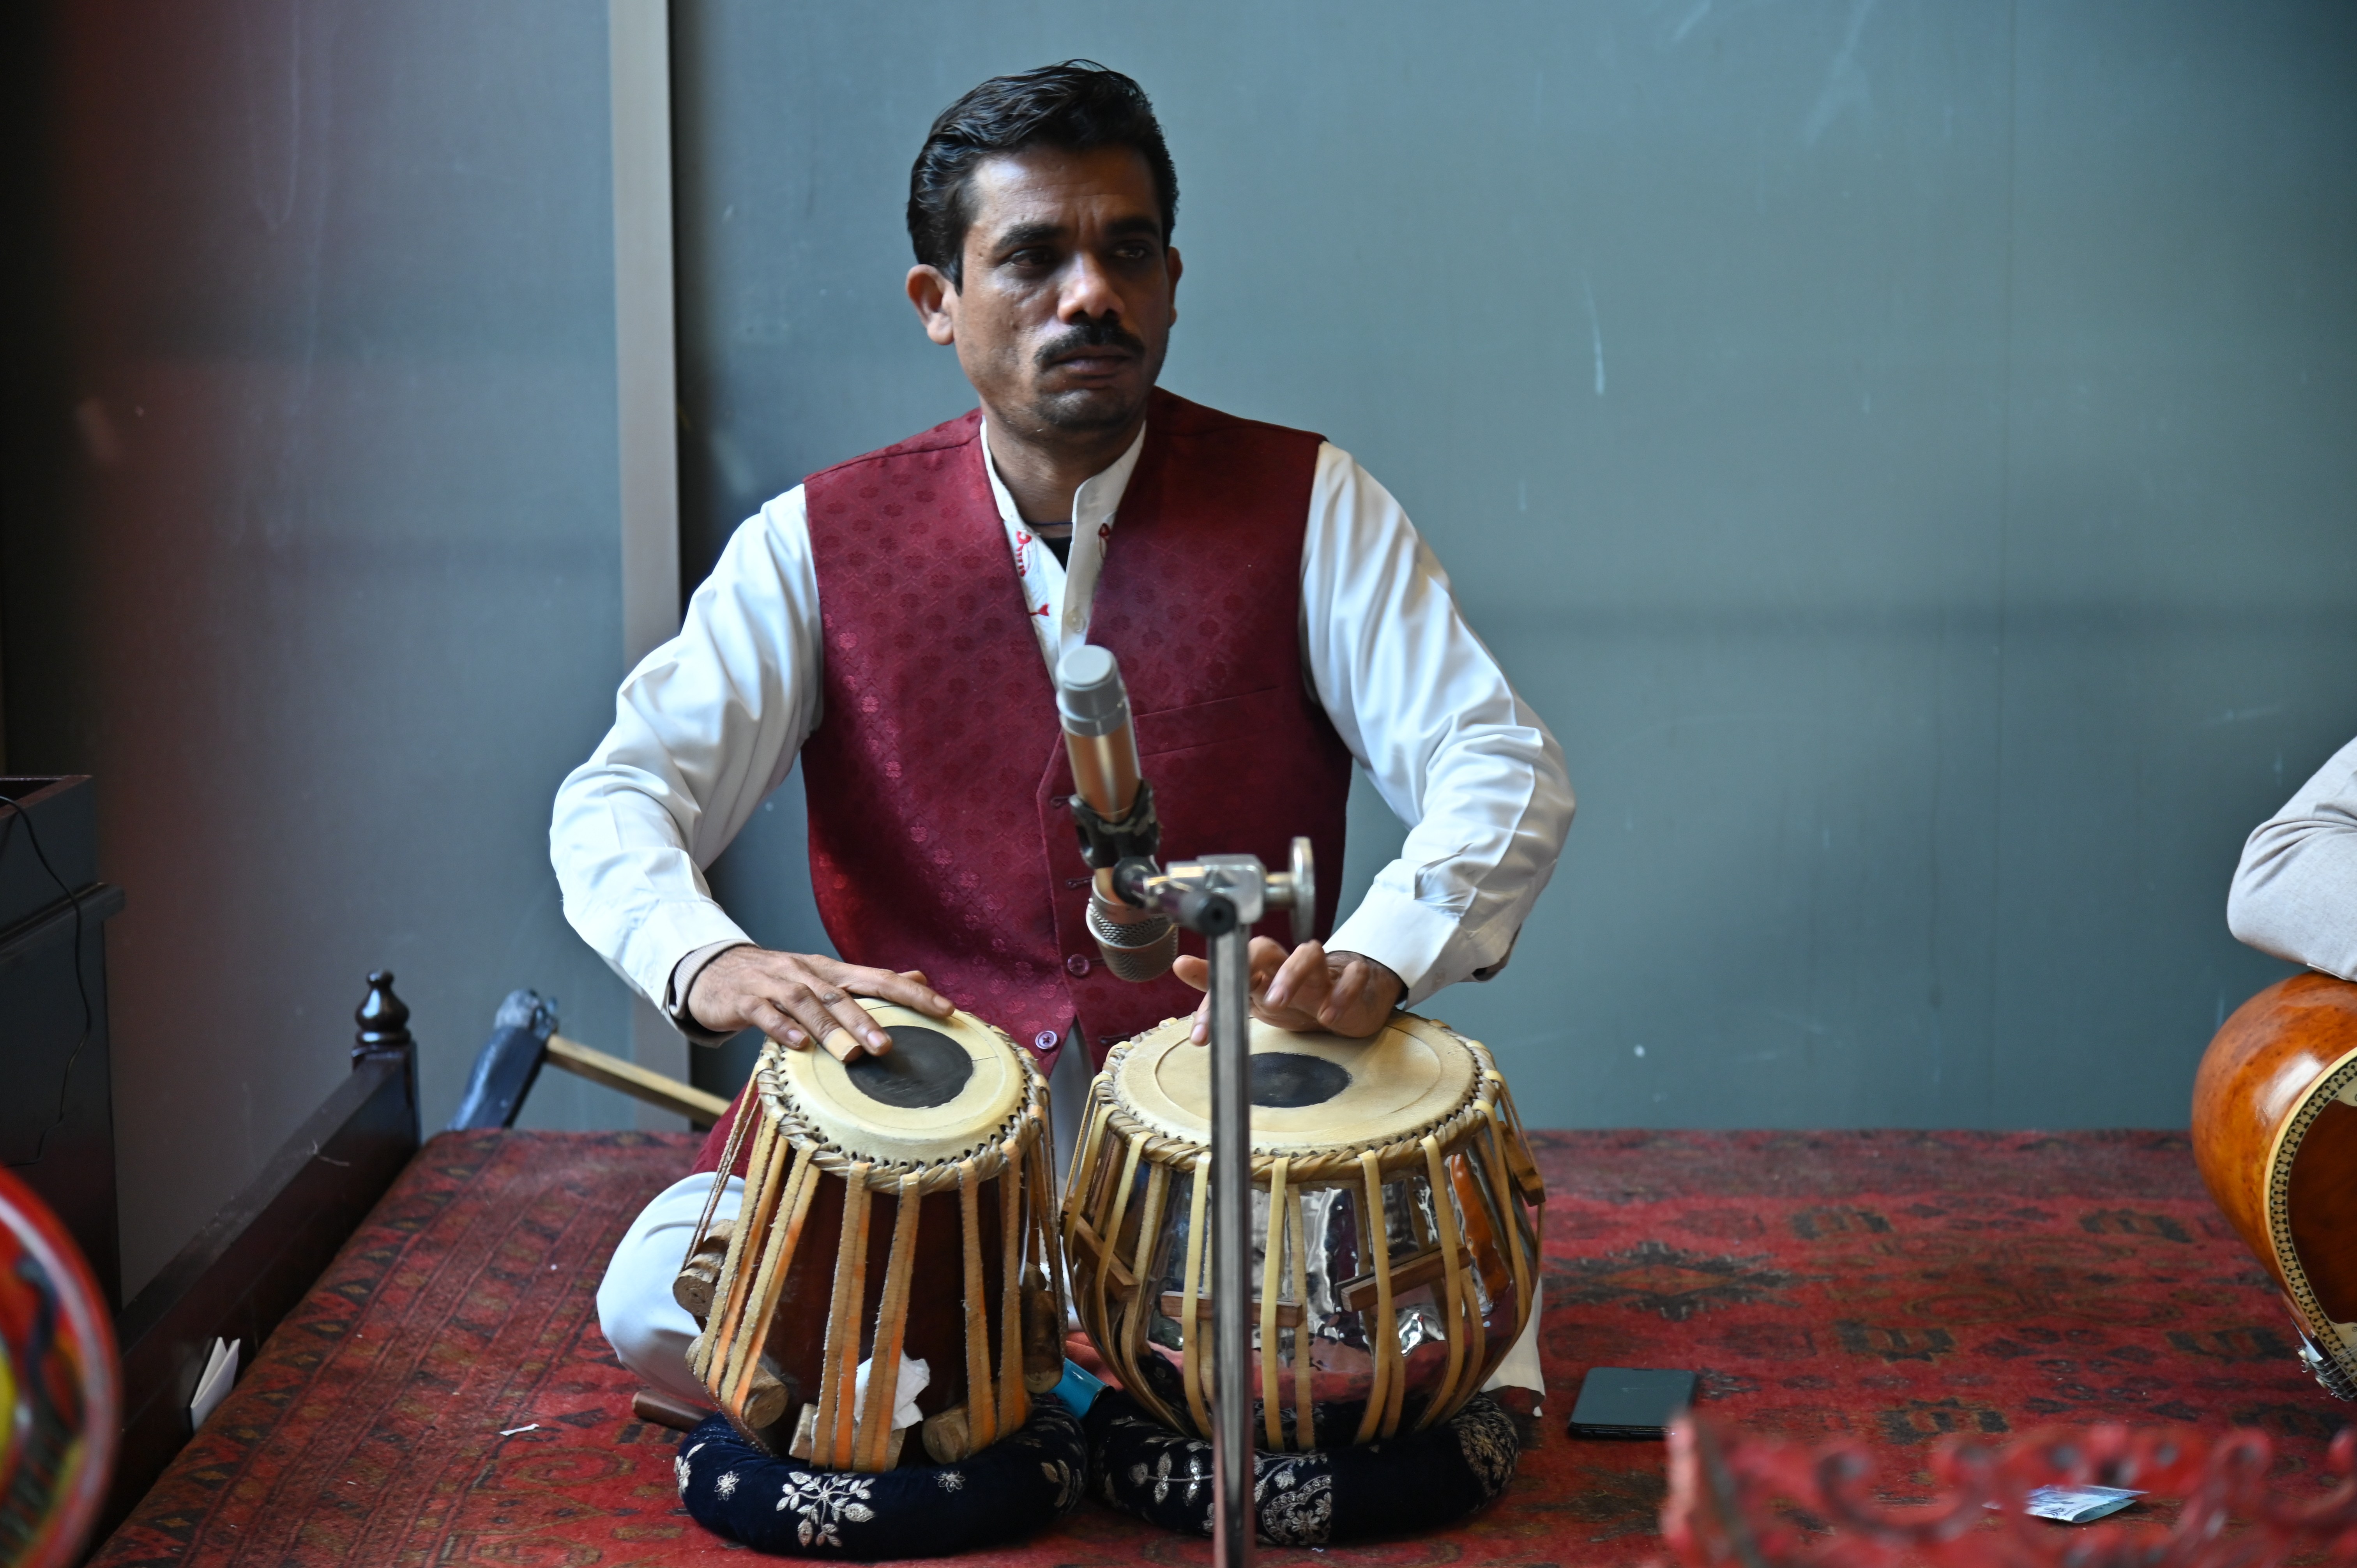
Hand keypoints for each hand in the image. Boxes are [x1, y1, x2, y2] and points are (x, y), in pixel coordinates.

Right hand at [686, 947, 953, 1061]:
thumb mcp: (825, 977)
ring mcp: (775, 984)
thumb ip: (868, 982)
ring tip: (850, 1055)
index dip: (914, 994)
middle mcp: (807, 972)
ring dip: (829, 1028)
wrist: (715, 969)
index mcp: (832, 971)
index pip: (880, 979)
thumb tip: (918, 979)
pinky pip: (764, 1012)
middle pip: (842, 994)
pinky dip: (781, 1027)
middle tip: (890, 1048)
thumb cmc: (779, 981)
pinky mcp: (745, 999)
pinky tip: (797, 1045)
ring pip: (805, 1003)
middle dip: (867, 1020)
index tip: (947, 1011)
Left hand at [1171, 938, 1401, 1043]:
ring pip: (1310, 953)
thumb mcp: (1254, 995)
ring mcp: (1322, 970)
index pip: (1233, 965)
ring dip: (1292, 974)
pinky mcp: (1352, 979)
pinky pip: (1353, 976)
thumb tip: (1179, 964)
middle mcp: (1287, 964)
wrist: (1346, 1001)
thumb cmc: (1295, 997)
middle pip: (1269, 949)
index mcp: (1262, 969)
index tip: (1201, 1032)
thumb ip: (1219, 984)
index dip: (1215, 990)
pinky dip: (1342, 993)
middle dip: (1248, 967)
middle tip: (1245, 999)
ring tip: (1278, 1002)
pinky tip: (1330, 1015)